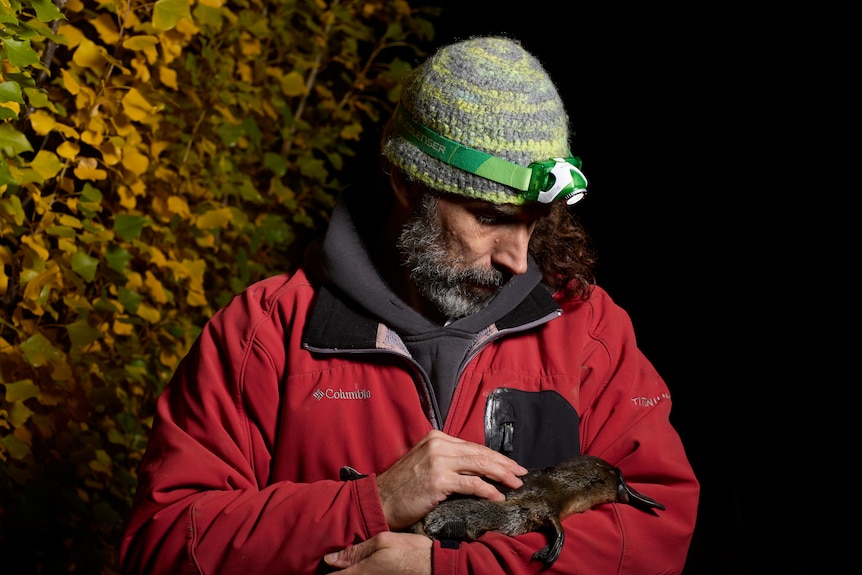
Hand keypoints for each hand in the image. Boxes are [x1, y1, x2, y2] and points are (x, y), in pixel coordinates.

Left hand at [323, 532, 431, 573]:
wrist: (435, 567)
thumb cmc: (410, 552)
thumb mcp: (382, 542)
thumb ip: (355, 552)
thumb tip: (329, 559)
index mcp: (360, 573)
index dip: (326, 571)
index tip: (322, 565)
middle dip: (337, 572)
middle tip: (336, 564)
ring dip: (348, 572)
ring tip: (347, 565)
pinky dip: (358, 573)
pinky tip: (365, 566)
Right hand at [376, 430, 526, 529]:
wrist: (380, 500)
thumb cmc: (403, 487)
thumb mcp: (425, 462)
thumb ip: (448, 459)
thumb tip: (476, 468)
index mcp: (437, 438)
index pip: (474, 446)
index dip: (495, 456)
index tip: (511, 465)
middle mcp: (439, 445)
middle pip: (480, 453)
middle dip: (505, 464)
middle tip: (521, 473)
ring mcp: (438, 461)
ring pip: (480, 466)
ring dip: (502, 476)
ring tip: (515, 484)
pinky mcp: (438, 480)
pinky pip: (472, 484)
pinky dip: (488, 490)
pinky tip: (498, 496)